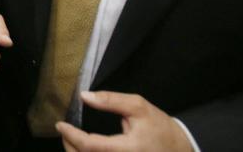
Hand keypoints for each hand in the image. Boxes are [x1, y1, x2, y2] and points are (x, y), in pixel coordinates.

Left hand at [57, 91, 193, 151]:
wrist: (181, 150)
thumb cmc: (160, 129)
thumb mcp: (139, 107)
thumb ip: (110, 100)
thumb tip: (84, 96)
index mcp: (126, 149)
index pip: (89, 146)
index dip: (71, 135)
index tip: (60, 124)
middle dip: (68, 145)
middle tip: (64, 131)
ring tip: (70, 140)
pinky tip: (83, 150)